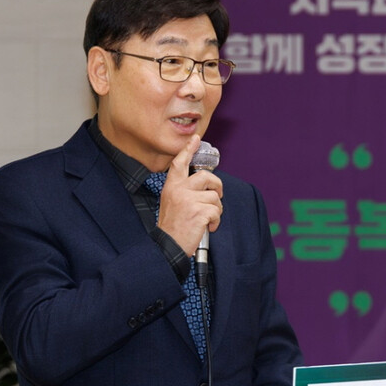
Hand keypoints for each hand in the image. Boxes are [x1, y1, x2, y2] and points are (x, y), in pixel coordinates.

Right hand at [157, 135, 222, 256]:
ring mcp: (188, 200)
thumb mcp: (171, 203)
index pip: (179, 163)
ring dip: (215, 210)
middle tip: (216, 196)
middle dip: (217, 186)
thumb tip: (205, 185)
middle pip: (207, 176)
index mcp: (171, 186)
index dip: (188, 149)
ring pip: (215, 197)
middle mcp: (179, 190)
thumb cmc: (172, 226)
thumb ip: (184, 191)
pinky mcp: (198, 212)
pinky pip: (217, 211)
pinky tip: (207, 226)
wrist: (168, 246)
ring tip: (206, 219)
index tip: (195, 139)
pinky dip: (216, 221)